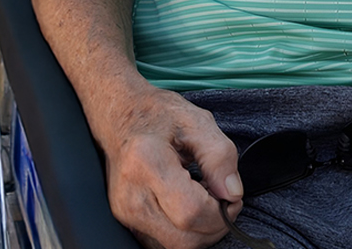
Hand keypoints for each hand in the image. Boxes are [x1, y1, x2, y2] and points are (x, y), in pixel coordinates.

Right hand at [91, 83, 242, 248]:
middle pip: (184, 239)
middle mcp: (131, 194)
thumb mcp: (197, 122)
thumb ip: (220, 157)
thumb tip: (232, 193)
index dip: (221, 212)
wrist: (119, 115)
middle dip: (214, 226)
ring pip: (175, 246)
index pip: (192, 213)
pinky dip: (184, 231)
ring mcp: (124, 212)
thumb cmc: (156, 115)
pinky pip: (163, 242)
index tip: (231, 195)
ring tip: (202, 198)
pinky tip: (187, 207)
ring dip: (199, 231)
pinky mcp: (125, 220)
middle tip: (221, 198)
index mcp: (147, 162)